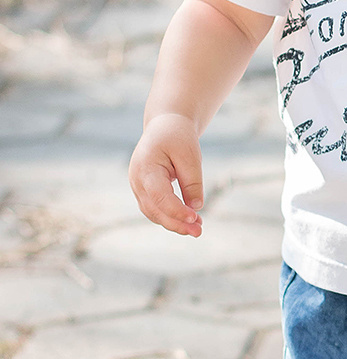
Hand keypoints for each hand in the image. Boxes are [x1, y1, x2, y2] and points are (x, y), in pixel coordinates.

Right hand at [129, 113, 204, 236]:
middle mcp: (136, 179)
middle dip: (176, 223)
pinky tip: (188, 221)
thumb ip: (192, 182)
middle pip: (154, 209)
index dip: (175, 210)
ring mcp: (137, 186)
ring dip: (174, 223)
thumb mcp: (190, 155)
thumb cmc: (177, 137)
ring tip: (197, 228)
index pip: (158, 196)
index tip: (194, 218)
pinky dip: (170, 216)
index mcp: (145, 167)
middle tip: (199, 232)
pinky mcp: (144, 191)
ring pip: (153, 212)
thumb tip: (196, 208)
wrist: (165, 126)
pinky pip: (155, 208)